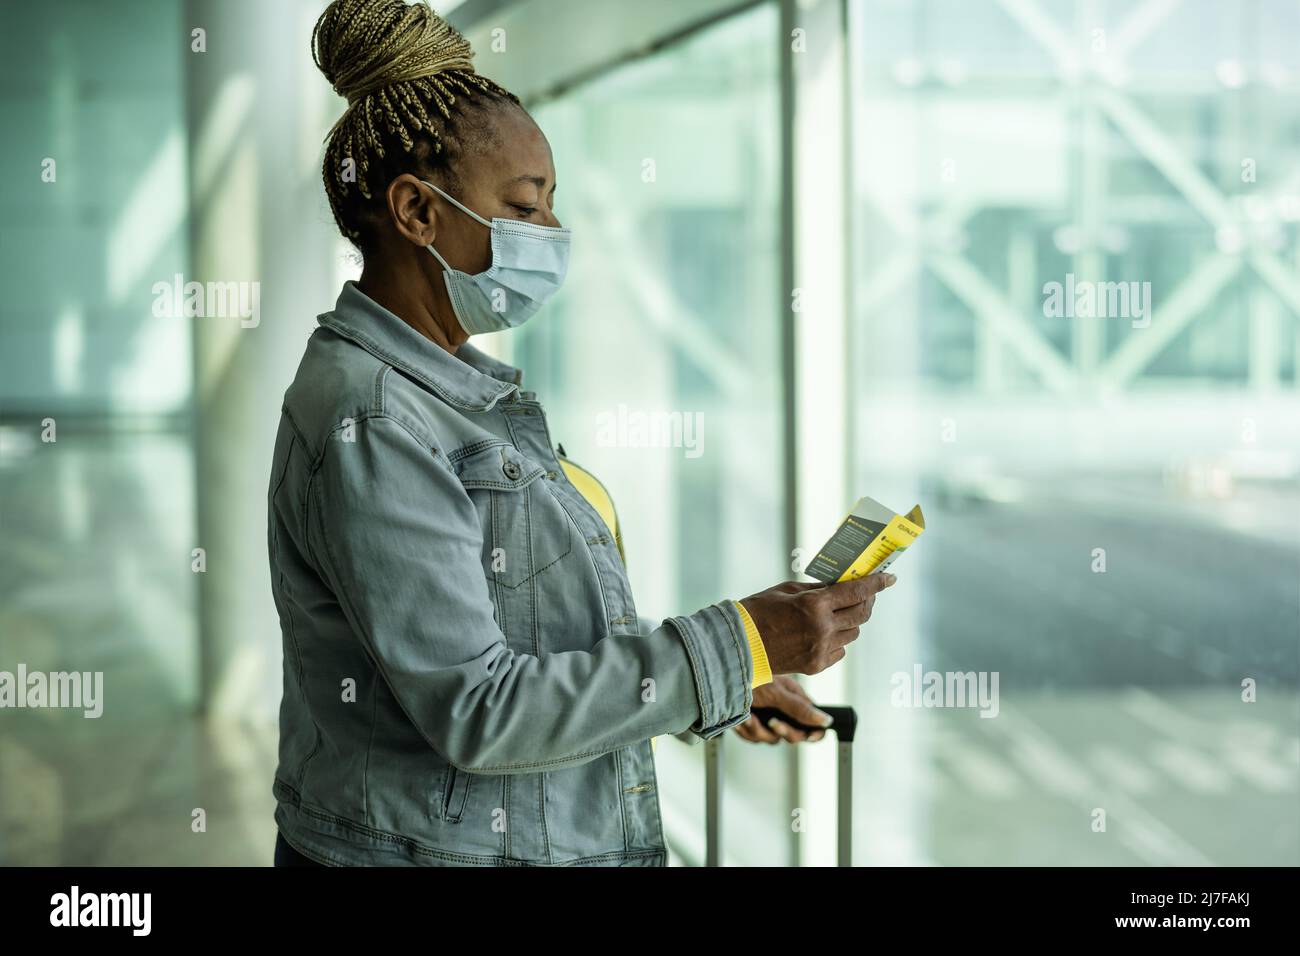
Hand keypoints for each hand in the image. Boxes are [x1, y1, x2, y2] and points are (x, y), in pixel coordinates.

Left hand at [734, 676, 830, 743]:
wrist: (719, 678)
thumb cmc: (750, 677)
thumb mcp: (776, 693)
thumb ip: (800, 709)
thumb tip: (826, 720)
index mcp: (794, 699)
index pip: (812, 723)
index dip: (814, 733)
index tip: (810, 736)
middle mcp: (782, 710)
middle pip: (794, 735)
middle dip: (782, 731)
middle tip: (772, 722)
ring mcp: (766, 718)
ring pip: (771, 739)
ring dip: (758, 730)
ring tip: (749, 716)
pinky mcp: (751, 724)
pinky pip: (753, 738)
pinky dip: (746, 729)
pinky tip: (741, 717)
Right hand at [738, 572, 896, 675]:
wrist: (739, 645)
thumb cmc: (759, 611)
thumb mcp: (789, 589)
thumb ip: (819, 588)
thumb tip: (843, 584)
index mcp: (814, 605)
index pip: (856, 591)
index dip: (876, 583)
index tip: (889, 577)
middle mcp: (822, 629)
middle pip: (862, 614)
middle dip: (868, 600)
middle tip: (866, 592)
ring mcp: (821, 650)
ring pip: (853, 633)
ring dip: (851, 620)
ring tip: (838, 612)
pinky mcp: (817, 665)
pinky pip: (841, 650)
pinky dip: (838, 639)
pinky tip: (823, 632)